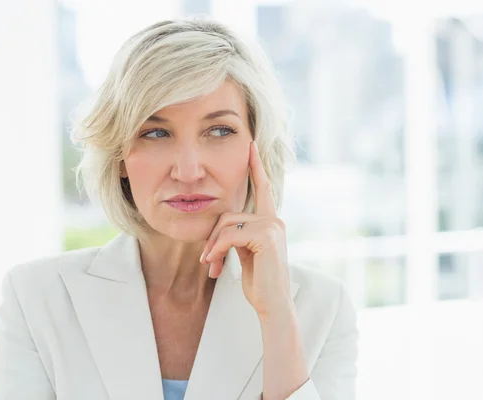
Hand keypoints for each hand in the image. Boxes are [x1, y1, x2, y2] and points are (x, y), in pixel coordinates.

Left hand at [200, 141, 292, 318]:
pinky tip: (216, 266)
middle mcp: (274, 219)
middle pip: (230, 213)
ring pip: (227, 224)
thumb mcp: (246, 254)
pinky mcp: (266, 235)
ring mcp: (272, 226)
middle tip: (208, 261)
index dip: (255, 166)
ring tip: (211, 266)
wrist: (273, 304)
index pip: (263, 187)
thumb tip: (221, 231)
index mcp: (271, 221)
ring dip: (213, 247)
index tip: (250, 146)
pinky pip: (230, 234)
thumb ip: (238, 236)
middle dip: (214, 237)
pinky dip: (217, 250)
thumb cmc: (260, 283)